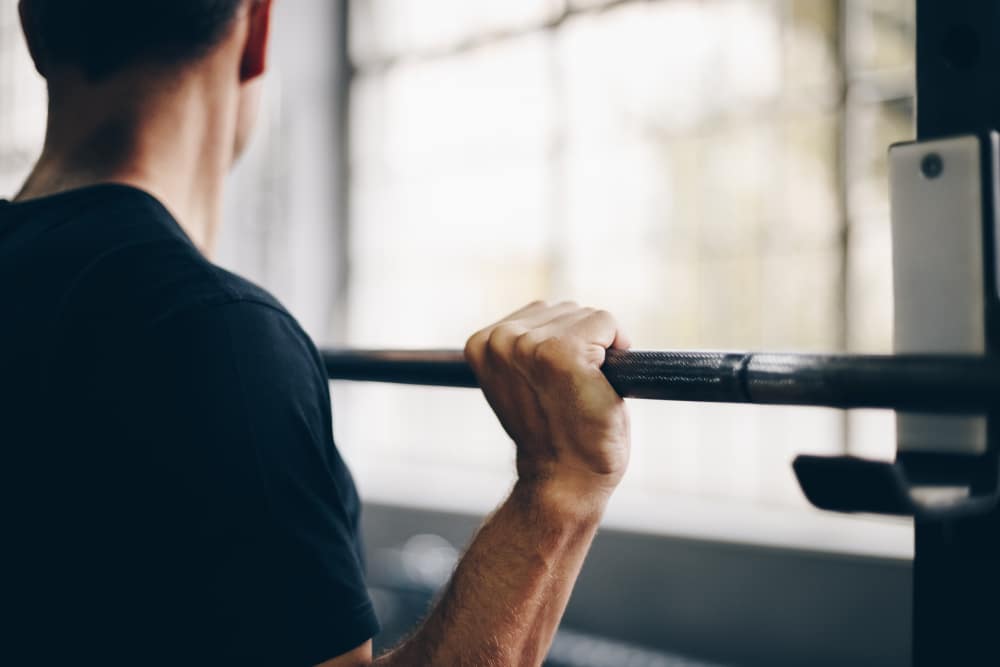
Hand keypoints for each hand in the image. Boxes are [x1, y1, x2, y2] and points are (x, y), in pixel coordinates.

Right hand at [464, 301, 631, 499]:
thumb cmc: (551, 434)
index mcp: (482, 343)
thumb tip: (554, 313)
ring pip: (588, 316)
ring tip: (584, 389)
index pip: (542, 314)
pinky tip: (602, 382)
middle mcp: (501, 339)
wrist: (563, 479)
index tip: (555, 386)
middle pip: (568, 311)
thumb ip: (523, 346)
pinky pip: (606, 323)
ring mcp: (530, 345)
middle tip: (573, 391)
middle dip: (583, 344)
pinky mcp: (564, 353)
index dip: (562, 346)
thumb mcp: (520, 380)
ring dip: (599, 349)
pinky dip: (618, 346)